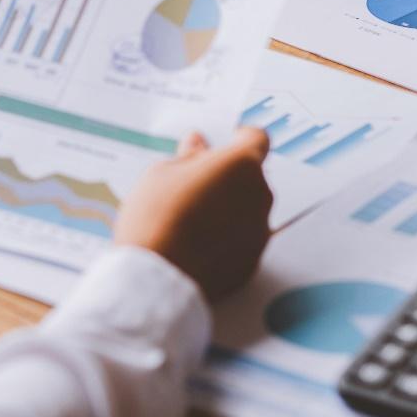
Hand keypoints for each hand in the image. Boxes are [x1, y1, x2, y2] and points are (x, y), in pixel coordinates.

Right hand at [115, 127, 272, 300]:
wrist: (156, 277)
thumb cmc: (156, 216)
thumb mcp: (162, 173)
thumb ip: (189, 156)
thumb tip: (198, 144)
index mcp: (241, 165)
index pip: (256, 138)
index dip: (238, 139)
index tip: (220, 147)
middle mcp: (260, 195)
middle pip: (251, 177)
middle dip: (229, 177)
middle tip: (192, 187)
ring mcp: (260, 231)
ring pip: (248, 209)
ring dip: (230, 208)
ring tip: (191, 221)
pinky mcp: (253, 262)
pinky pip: (243, 240)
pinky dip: (228, 238)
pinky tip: (197, 245)